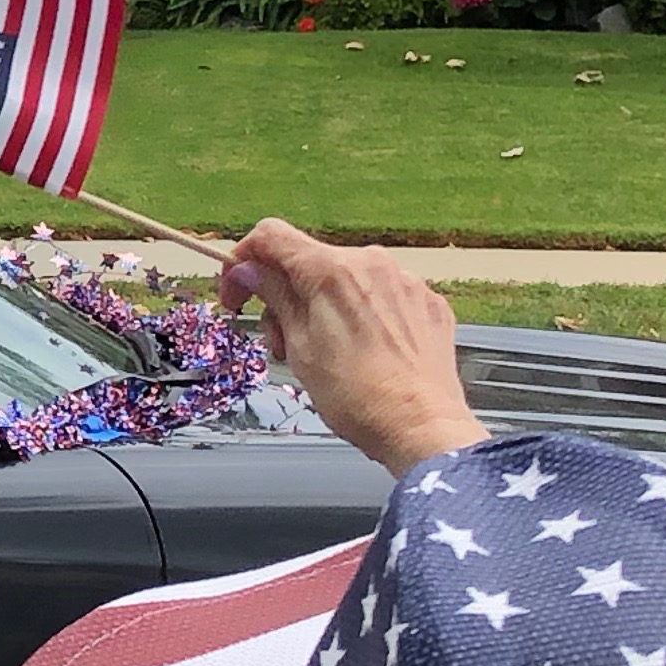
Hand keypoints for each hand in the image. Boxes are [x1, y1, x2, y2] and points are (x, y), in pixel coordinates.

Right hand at [219, 219, 488, 477]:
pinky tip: (363, 352)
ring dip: (323, 306)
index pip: (271, 237)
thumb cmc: (362, 400)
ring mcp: (404, 281)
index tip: (239, 291)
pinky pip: (381, 295)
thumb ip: (275, 298)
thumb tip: (250, 271)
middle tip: (281, 340)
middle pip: (309, 261)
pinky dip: (362, 315)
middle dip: (286, 295)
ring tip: (324, 354)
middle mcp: (371, 264)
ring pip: (346, 278)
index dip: (243, 262)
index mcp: (332, 271)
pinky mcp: (426, 302)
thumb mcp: (300, 348)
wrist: (423, 428)